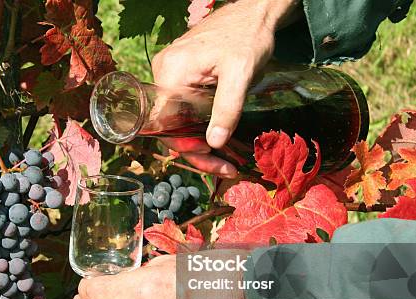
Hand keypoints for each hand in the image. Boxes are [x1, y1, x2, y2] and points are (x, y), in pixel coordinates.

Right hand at [152, 0, 299, 177]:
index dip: (186, 148)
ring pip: (177, 120)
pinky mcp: (179, 76)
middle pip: (171, 126)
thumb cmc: (248, 37)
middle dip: (197, 151)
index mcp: (171, 72)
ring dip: (198, 142)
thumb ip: (227, 108)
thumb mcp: (242, 74)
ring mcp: (169, 74)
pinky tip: (217, 139)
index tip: (214, 161)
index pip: (166, 124)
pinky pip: (182, 109)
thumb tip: (215, 143)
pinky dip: (198, 127)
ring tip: (225, 160)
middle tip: (226, 167)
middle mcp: (162, 73)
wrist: (253, 13)